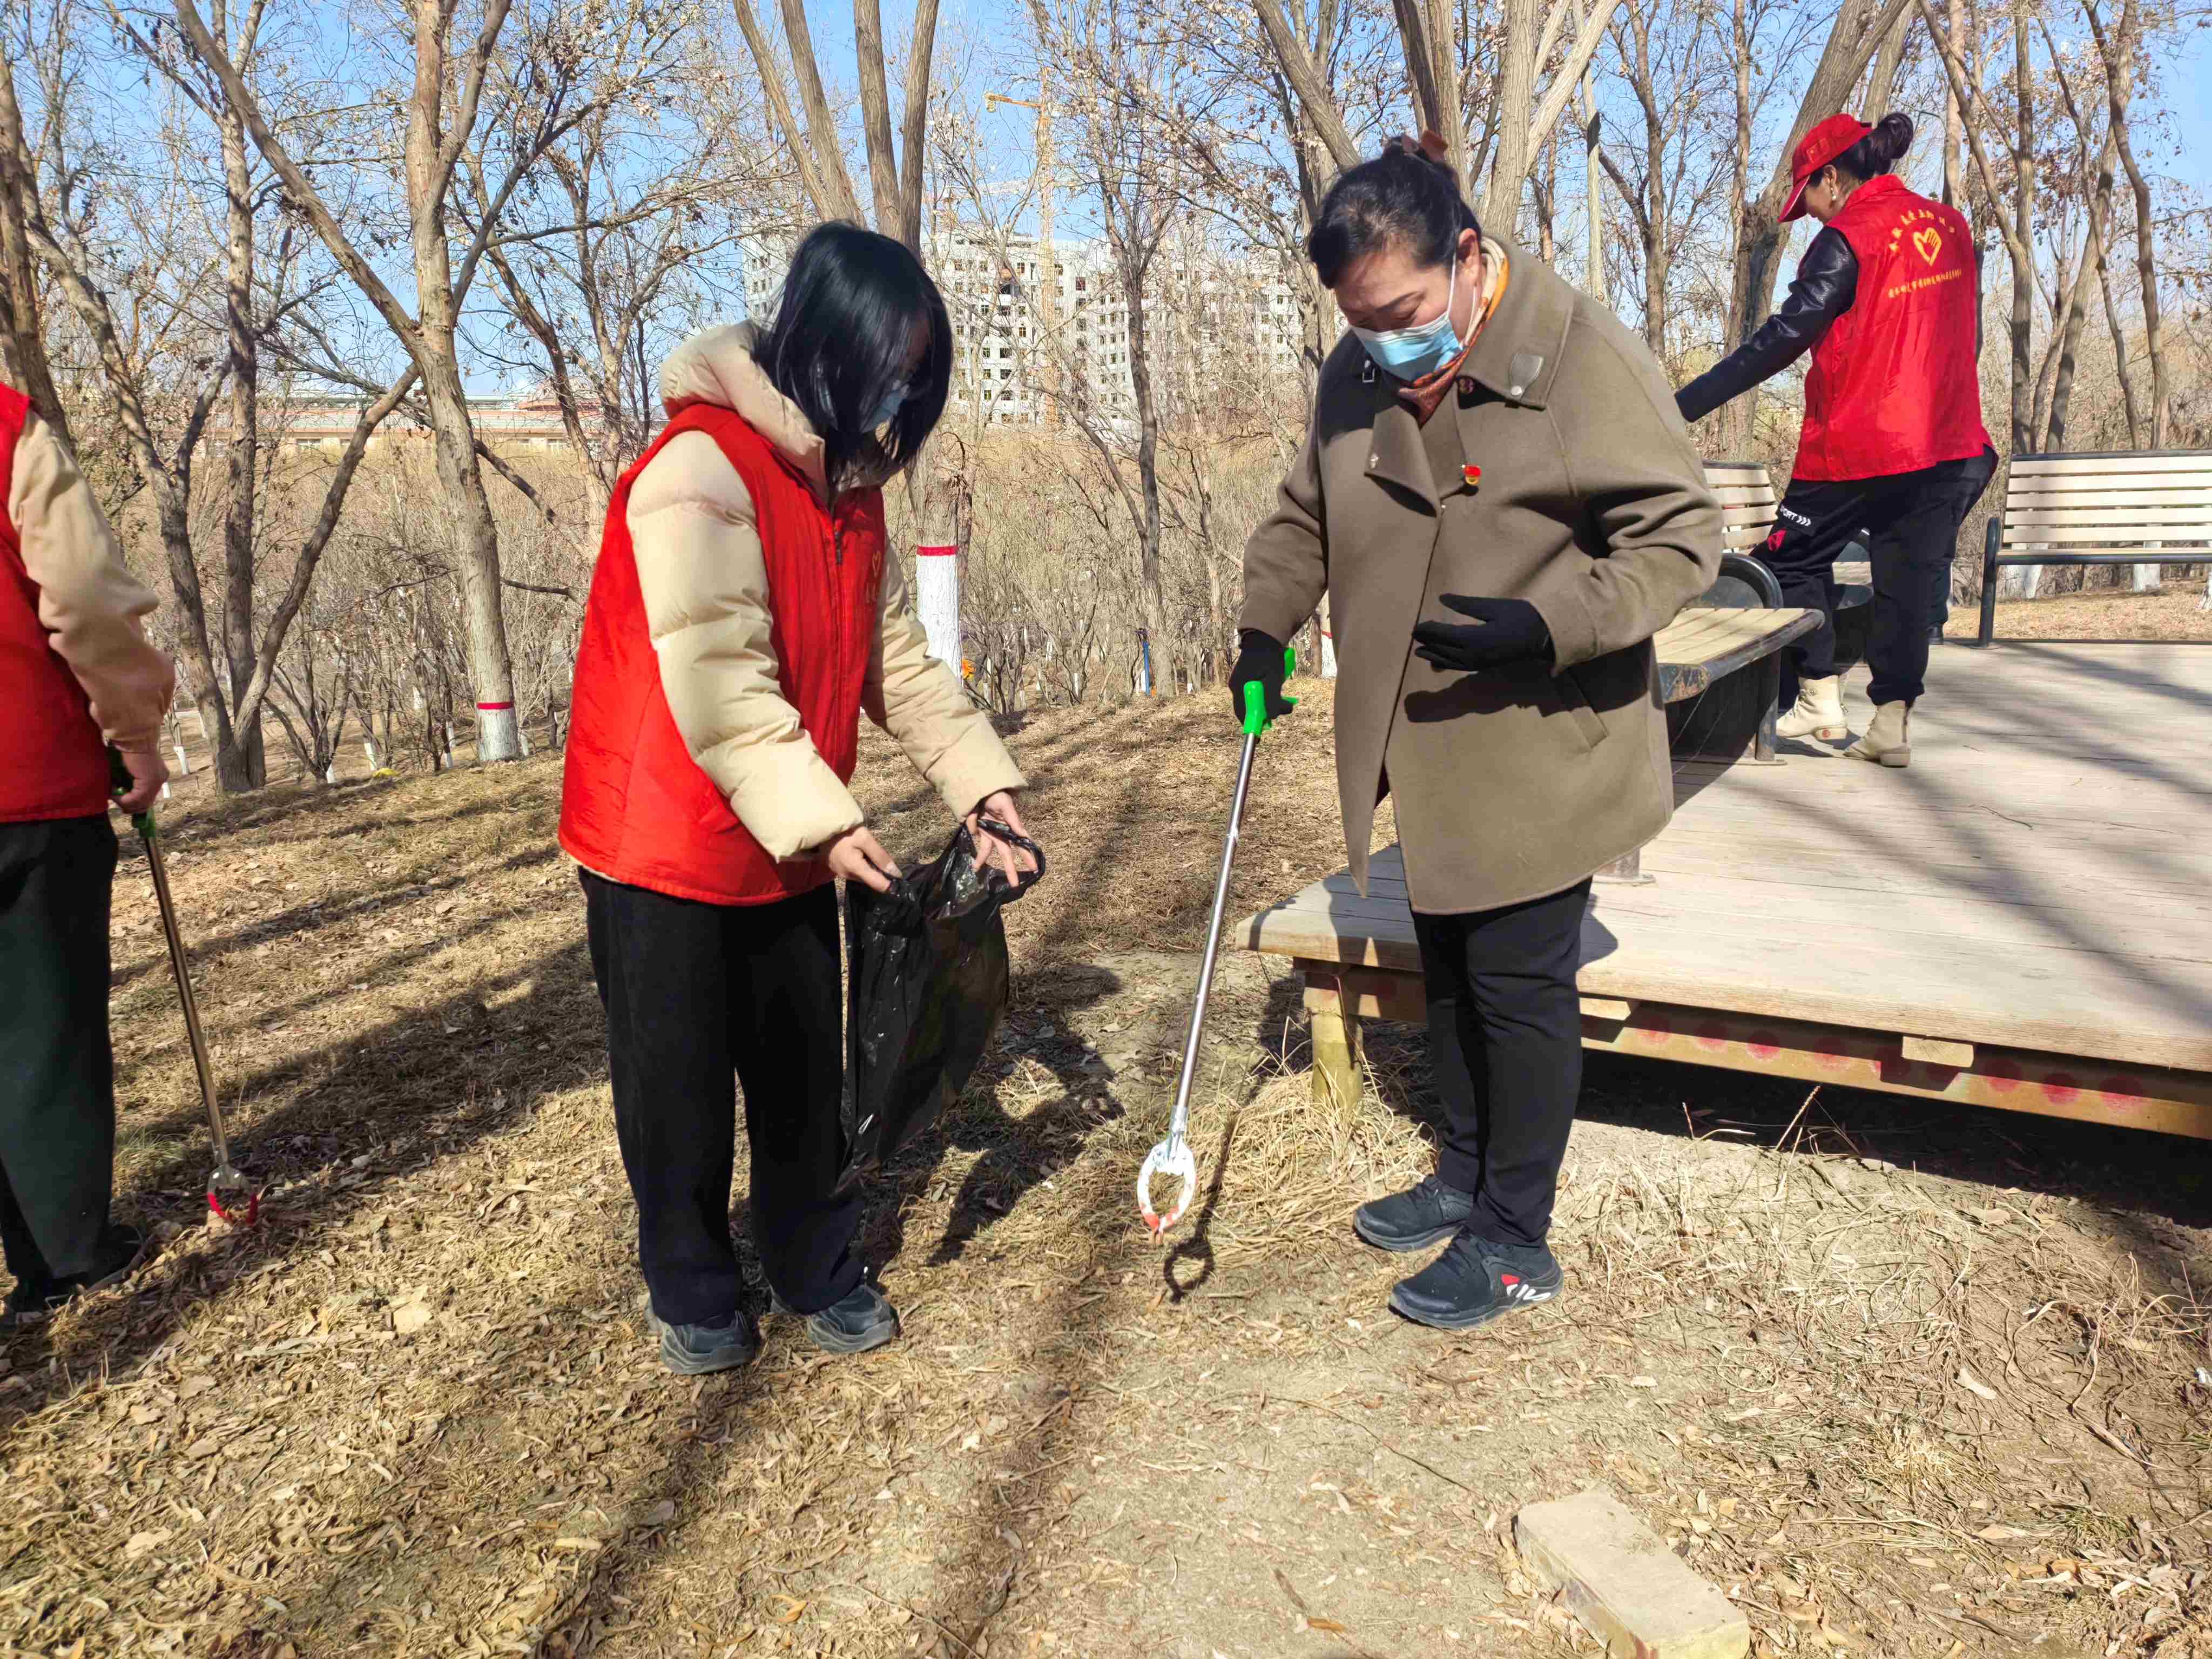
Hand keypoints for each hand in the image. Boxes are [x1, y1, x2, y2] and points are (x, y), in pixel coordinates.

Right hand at [113, 744, 167, 814]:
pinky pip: (135, 799)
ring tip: (112, 796)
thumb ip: (131, 780)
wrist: (133, 738)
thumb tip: (120, 792)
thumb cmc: (128, 748)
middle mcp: (160, 780)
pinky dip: (123, 799)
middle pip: (146, 803)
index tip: (120, 801)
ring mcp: (156, 782)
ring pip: (140, 803)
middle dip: (129, 806)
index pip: (148, 797)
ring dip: (124, 802)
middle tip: (116, 802)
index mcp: (158, 776)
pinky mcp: (149, 782)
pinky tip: (113, 793)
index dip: (134, 803)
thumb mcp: (131, 768)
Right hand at [824, 825, 899, 892]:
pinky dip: (862, 865)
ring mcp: (841, 873)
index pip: (878, 885)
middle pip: (871, 879)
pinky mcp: (838, 870)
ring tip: (868, 851)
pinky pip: (855, 871)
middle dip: (879, 870)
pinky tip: (859, 853)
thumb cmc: (845, 830)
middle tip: (879, 854)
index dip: (890, 884)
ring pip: (864, 875)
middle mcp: (848, 876)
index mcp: (855, 869)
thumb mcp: (865, 839)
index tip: (899, 878)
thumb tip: (895, 873)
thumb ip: (880, 856)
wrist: (823, 826)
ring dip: (870, 867)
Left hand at [965, 790, 1038, 886]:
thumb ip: (1014, 821)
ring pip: (990, 851)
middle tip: (1016, 884)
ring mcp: (990, 833)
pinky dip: (978, 854)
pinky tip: (975, 864)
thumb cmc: (996, 794)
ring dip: (985, 861)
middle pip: (1008, 853)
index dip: (1028, 856)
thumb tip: (1022, 835)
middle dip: (1011, 869)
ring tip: (978, 870)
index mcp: (1011, 826)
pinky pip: (979, 846)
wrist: (979, 788)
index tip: (1035, 868)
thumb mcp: (1006, 805)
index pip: (1022, 843)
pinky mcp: (980, 832)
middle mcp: (1002, 833)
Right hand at [1227, 629, 1294, 729]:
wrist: (1265, 635)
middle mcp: (1237, 686)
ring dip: (1272, 702)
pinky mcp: (1248, 678)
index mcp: (1239, 688)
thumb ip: (1271, 700)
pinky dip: (1269, 694)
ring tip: (1287, 700)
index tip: (1261, 736)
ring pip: (1256, 701)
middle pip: (1251, 709)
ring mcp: (1241, 682)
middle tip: (1286, 708)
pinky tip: (1279, 689)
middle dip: (1268, 712)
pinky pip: (1258, 692)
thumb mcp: (1274, 680)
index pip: (1243, 714)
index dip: (1253, 725)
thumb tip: (1270, 718)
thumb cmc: (1269, 656)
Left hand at [1411, 594, 1550, 674]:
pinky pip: (1461, 667)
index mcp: (1476, 638)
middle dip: (1428, 643)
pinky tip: (1440, 662)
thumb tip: (1442, 598)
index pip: (1444, 636)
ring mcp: (1480, 663)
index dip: (1429, 631)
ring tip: (1420, 652)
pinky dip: (1448, 664)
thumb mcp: (1493, 606)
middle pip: (1444, 650)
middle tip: (1414, 636)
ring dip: (1435, 656)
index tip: (1416, 626)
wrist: (1545, 636)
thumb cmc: (1521, 616)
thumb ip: (1466, 604)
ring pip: (1451, 661)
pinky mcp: (1485, 666)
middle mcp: (1475, 655)